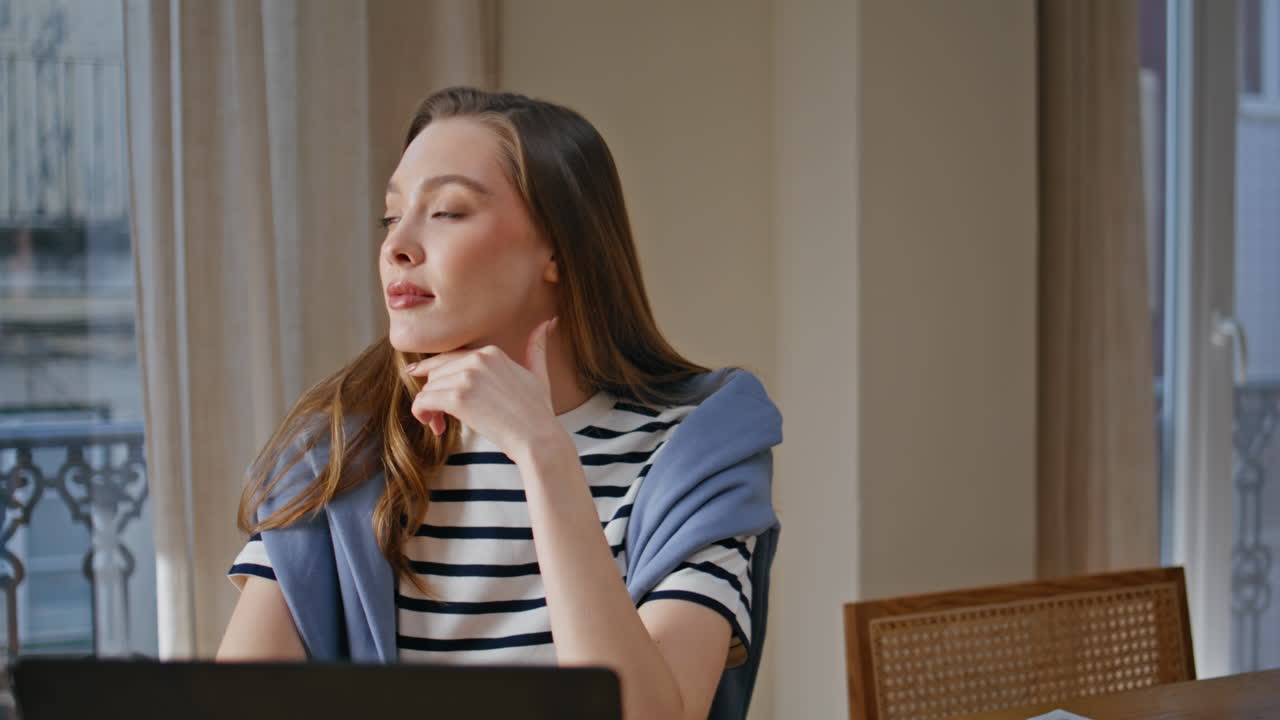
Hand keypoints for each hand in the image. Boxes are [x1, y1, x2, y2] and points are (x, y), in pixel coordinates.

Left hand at [407, 318, 565, 461]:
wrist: (539, 438)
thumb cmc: (538, 412)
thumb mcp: (539, 374)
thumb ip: (537, 348)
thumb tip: (549, 322)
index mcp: (491, 352)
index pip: (451, 360)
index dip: (440, 377)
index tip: (432, 391)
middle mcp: (478, 359)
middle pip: (437, 373)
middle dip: (435, 394)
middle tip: (441, 416)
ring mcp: (467, 377)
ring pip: (428, 388)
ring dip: (429, 408)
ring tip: (439, 424)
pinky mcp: (458, 398)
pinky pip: (422, 401)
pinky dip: (421, 414)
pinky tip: (435, 425)